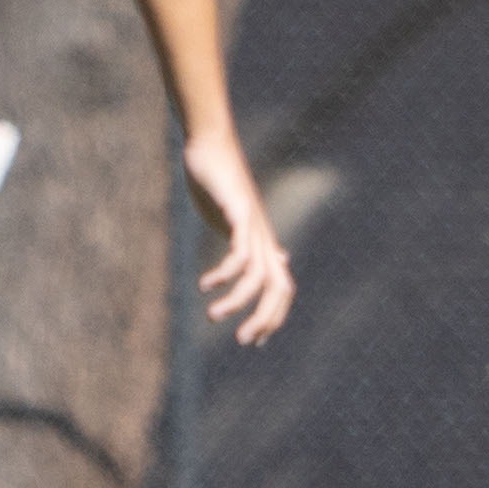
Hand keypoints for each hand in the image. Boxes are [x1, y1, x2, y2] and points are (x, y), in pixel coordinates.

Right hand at [183, 128, 296, 346]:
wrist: (211, 146)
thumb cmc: (221, 184)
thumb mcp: (240, 220)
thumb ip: (255, 244)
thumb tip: (279, 258)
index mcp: (264, 242)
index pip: (282, 288)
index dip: (274, 316)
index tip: (254, 341)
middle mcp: (264, 237)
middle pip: (279, 287)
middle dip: (266, 318)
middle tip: (242, 340)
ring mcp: (253, 224)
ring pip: (257, 274)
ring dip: (238, 300)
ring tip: (213, 315)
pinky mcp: (237, 211)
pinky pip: (240, 249)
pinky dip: (226, 271)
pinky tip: (206, 284)